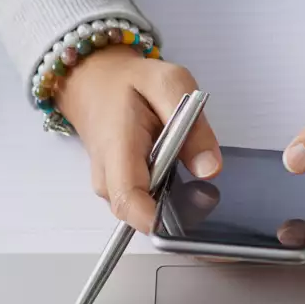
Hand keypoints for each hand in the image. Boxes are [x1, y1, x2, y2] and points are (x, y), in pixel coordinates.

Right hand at [56, 47, 221, 232]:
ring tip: (193, 179)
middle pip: (139, 215)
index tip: (187, 218)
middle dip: (176, 215)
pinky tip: (180, 179)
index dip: (156, 219)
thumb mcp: (170, 85)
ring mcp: (111, 188)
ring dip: (174, 206)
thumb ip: (192, 126)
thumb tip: (209, 169)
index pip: (128, 199)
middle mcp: (108, 176)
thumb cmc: (130, 84)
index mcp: (117, 147)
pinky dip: (166, 198)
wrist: (95, 85)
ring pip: (144, 214)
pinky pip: (145, 206)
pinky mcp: (119, 191)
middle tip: (206, 195)